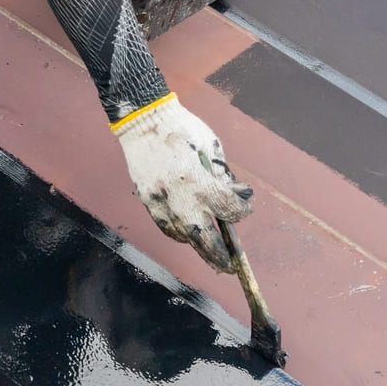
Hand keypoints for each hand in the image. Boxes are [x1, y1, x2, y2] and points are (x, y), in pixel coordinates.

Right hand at [112, 95, 253, 271]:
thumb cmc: (180, 127)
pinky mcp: (147, 200)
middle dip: (218, 254)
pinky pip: (165, 226)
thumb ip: (223, 173)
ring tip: (212, 255)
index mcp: (196, 178)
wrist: (141, 119)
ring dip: (199, 246)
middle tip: (229, 266)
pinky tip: (189, 237)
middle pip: (202, 236)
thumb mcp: (210, 145)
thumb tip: (238, 194)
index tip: (245, 209)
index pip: (226, 207)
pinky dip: (179, 234)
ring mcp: (158, 200)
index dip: (240, 211)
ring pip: (181, 235)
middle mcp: (176, 194)